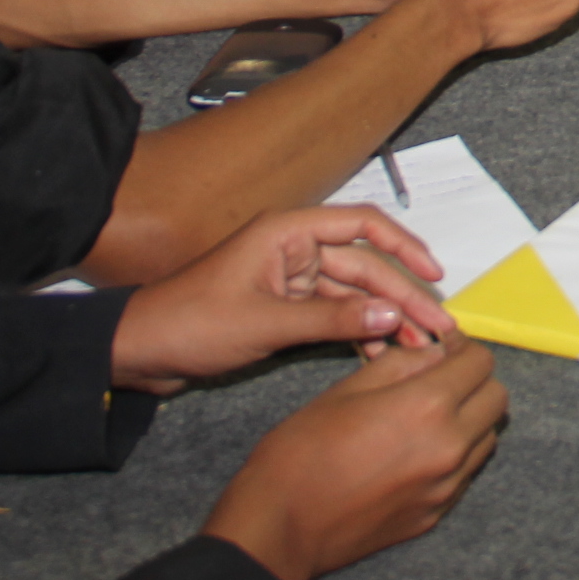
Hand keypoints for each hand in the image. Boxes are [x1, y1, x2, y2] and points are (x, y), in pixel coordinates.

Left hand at [112, 205, 457, 391]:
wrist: (141, 352)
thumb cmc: (190, 324)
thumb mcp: (266, 324)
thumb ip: (332, 320)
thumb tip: (393, 316)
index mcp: (287, 232)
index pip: (362, 225)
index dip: (404, 247)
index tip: (435, 274)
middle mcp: (294, 249)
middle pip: (364, 266)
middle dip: (402, 297)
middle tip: (437, 329)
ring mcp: (290, 279)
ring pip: (354, 295)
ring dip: (385, 319)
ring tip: (417, 348)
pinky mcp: (285, 308)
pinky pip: (334, 315)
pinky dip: (359, 332)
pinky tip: (381, 353)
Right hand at [201, 336, 509, 579]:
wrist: (281, 526)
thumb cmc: (300, 454)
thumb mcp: (346, 388)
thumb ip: (401, 365)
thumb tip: (433, 355)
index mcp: (427, 407)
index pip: (480, 362)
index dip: (463, 349)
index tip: (445, 349)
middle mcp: (448, 447)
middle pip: (496, 398)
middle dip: (473, 381)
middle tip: (440, 378)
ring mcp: (445, 486)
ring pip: (488, 437)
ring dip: (470, 419)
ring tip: (429, 416)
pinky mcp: (436, 513)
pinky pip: (466, 473)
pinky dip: (456, 454)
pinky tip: (417, 451)